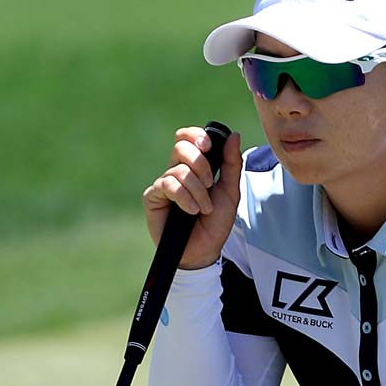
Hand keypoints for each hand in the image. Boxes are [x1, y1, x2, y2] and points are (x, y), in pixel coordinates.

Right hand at [143, 126, 242, 268]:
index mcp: (193, 166)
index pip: (187, 138)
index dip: (196, 136)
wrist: (204, 249)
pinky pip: (167, 185)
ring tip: (203, 208)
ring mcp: (163, 184)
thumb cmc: (215, 223)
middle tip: (211, 183)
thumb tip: (233, 135)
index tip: (209, 147)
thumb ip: (232, 164)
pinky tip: (191, 211)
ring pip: (178, 169)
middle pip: (180, 147)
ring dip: (197, 190)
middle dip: (200, 163)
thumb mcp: (230, 191)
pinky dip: (184, 197)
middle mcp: (176, 172)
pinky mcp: (152, 197)